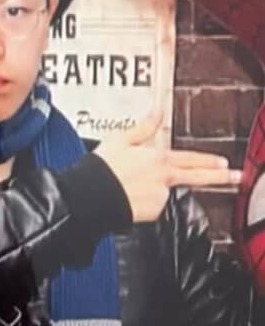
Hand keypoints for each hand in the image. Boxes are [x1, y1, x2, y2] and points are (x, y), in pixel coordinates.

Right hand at [94, 109, 242, 222]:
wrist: (91, 198)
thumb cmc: (102, 170)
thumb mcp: (120, 140)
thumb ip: (144, 128)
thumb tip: (157, 112)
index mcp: (158, 159)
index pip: (190, 159)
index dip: (209, 161)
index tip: (224, 163)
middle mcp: (163, 179)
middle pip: (197, 177)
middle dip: (220, 177)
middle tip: (235, 177)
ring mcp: (160, 198)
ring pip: (165, 193)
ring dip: (155, 190)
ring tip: (130, 187)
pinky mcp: (152, 213)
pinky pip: (153, 207)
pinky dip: (145, 203)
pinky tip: (129, 198)